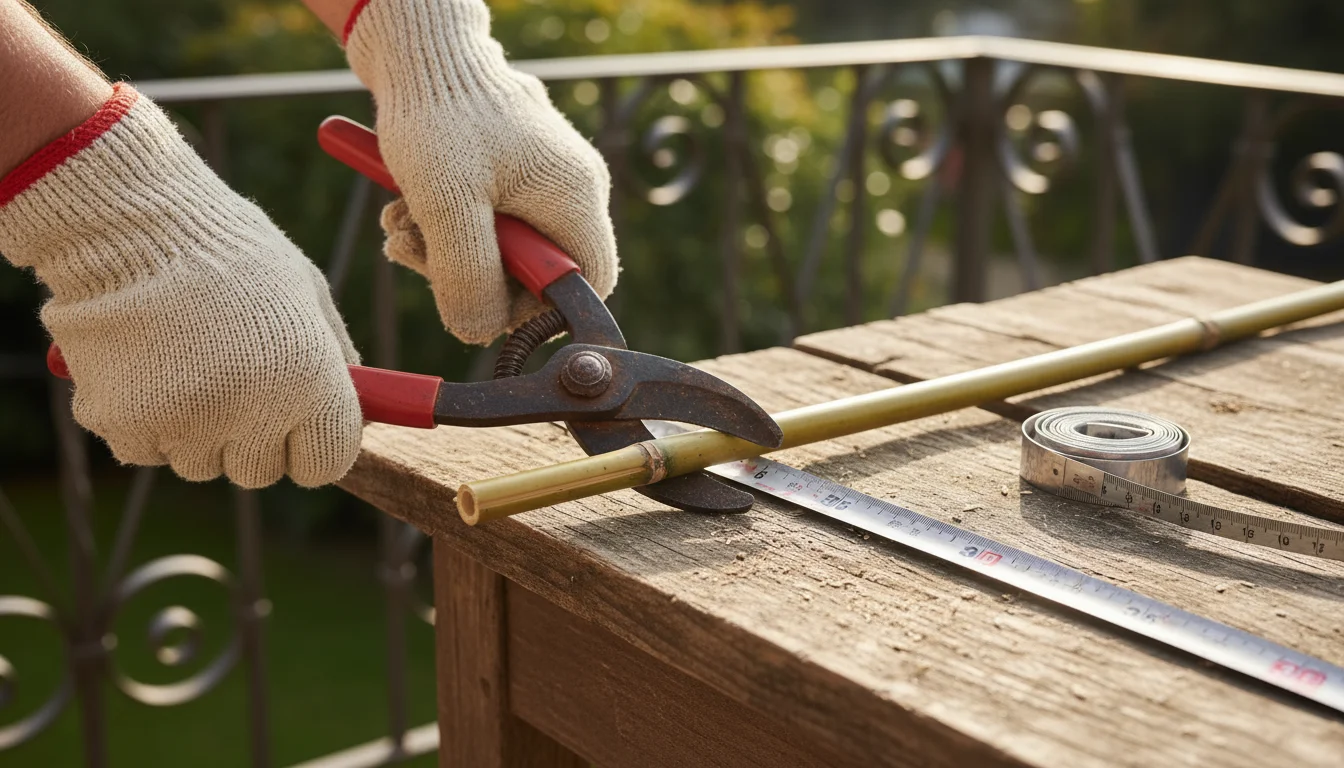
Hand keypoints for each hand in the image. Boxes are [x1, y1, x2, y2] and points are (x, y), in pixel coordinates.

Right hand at [0, 85, 363, 487]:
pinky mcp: (125, 427)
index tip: (297, 423)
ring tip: (183, 359)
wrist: (129, 224)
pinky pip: (147, 450)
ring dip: (196, 430)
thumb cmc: (230, 253)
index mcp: (309, 384)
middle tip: (231, 377)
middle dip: (252, 438)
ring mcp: (186, 426)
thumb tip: (361, 414)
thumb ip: (337, 360)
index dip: (312, 445)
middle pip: (260, 471)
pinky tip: (143, 366)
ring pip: (201, 464)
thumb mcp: (307, 294)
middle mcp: (253, 416)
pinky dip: (144, 420)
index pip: (325, 465)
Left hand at [345, 0, 617, 344]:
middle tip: (415, 254)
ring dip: (443, 251)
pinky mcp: (506, 169)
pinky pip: (482, 221)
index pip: (586, 284)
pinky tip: (404, 209)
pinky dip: (441, 225)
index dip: (538, 310)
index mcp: (574, 197)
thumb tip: (476, 334)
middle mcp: (568, 189)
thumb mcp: (446, 205)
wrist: (415, 45)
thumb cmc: (437, 114)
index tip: (482, 302)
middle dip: (468, 274)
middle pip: (533, 272)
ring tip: (399, 223)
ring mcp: (538, 178)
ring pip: (499, 249)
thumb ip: (467, 277)